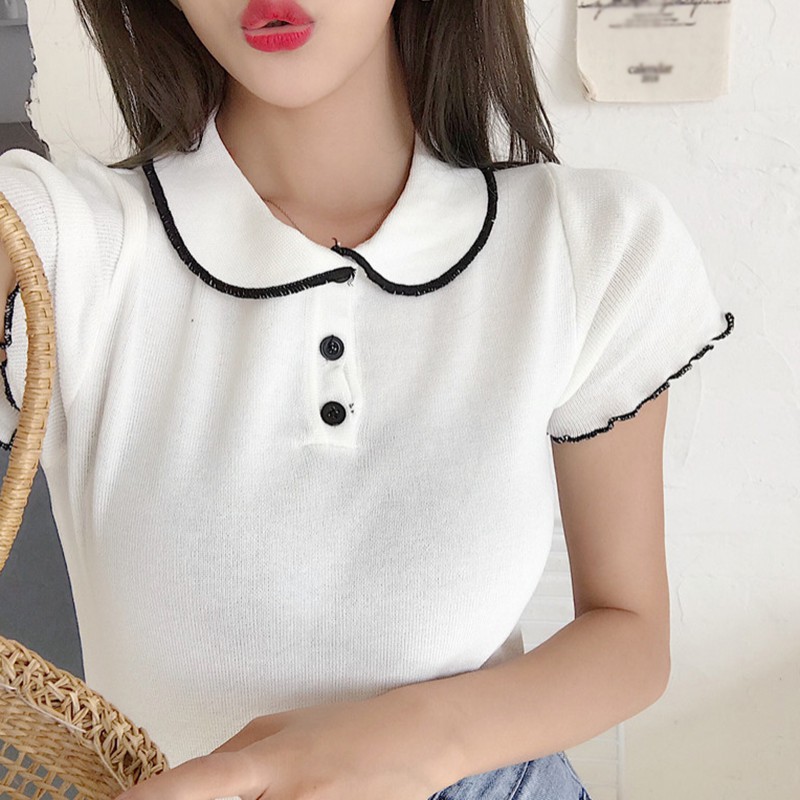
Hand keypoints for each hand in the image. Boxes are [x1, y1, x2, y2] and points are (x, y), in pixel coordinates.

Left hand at [114, 689, 460, 799]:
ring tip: (292, 782)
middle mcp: (289, 796)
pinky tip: (308, 792)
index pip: (204, 780)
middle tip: (252, 789)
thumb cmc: (344, 725)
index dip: (158, 797)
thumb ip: (235, 758)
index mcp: (272, 758)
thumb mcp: (284, 726)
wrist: (414, 738)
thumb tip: (188, 786)